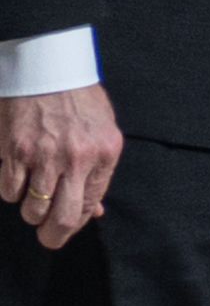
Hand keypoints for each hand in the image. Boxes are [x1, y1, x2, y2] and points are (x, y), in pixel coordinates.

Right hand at [0, 83, 119, 251]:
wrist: (47, 69)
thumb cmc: (78, 101)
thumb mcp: (102, 133)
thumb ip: (98, 173)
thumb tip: (95, 212)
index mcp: (104, 154)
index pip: (89, 206)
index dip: (76, 225)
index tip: (66, 229)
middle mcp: (77, 159)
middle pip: (63, 218)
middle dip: (53, 235)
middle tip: (47, 237)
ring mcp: (44, 156)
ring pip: (32, 208)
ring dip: (30, 211)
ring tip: (33, 197)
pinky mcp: (15, 150)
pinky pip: (8, 190)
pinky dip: (10, 191)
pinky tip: (17, 178)